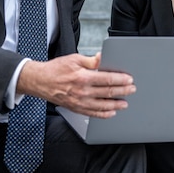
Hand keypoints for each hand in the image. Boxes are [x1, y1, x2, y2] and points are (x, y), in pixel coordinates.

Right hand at [16, 52, 135, 117]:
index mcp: (83, 77)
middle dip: (122, 91)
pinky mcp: (76, 108)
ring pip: (103, 106)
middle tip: (132, 90)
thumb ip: (91, 61)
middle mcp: (82, 91)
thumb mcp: (74, 59)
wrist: (40, 81)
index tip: (129, 79)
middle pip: (107, 93)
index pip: (107, 79)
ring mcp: (79, 102)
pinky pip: (93, 114)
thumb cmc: (56, 69)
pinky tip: (111, 112)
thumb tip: (103, 58)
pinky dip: (104, 114)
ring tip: (125, 103)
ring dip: (116, 105)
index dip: (120, 80)